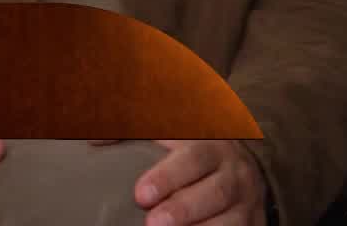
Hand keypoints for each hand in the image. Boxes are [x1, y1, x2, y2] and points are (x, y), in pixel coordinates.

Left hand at [133, 140, 266, 225]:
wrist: (246, 164)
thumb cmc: (193, 149)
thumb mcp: (169, 131)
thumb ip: (132, 130)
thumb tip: (94, 140)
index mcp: (210, 146)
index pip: (191, 159)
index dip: (167, 177)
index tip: (141, 195)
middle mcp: (233, 174)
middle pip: (214, 192)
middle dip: (183, 209)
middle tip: (153, 222)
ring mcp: (246, 202)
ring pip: (230, 220)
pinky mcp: (252, 224)